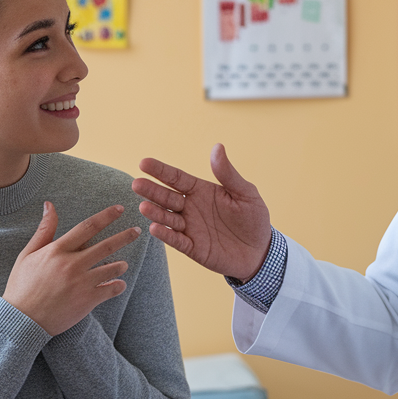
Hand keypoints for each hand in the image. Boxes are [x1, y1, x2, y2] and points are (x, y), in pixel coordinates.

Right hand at [3, 202, 141, 334]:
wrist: (21, 320)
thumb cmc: (22, 286)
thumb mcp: (27, 255)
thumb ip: (44, 230)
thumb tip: (49, 205)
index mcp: (57, 250)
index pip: (88, 227)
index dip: (106, 216)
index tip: (120, 209)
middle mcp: (72, 264)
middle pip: (106, 245)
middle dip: (125, 236)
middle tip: (137, 231)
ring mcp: (82, 282)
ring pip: (113, 267)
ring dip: (121, 265)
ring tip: (123, 265)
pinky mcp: (88, 300)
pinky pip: (112, 289)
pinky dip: (118, 286)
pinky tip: (118, 284)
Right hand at [132, 144, 270, 281]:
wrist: (261, 251)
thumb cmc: (253, 218)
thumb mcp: (245, 193)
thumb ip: (228, 174)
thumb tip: (217, 147)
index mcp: (201, 191)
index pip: (176, 178)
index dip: (161, 170)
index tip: (144, 163)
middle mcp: (191, 207)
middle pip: (167, 196)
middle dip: (152, 190)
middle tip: (136, 183)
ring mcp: (190, 228)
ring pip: (168, 218)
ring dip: (156, 213)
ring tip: (145, 206)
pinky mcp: (193, 247)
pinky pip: (177, 240)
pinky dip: (166, 235)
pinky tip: (155, 229)